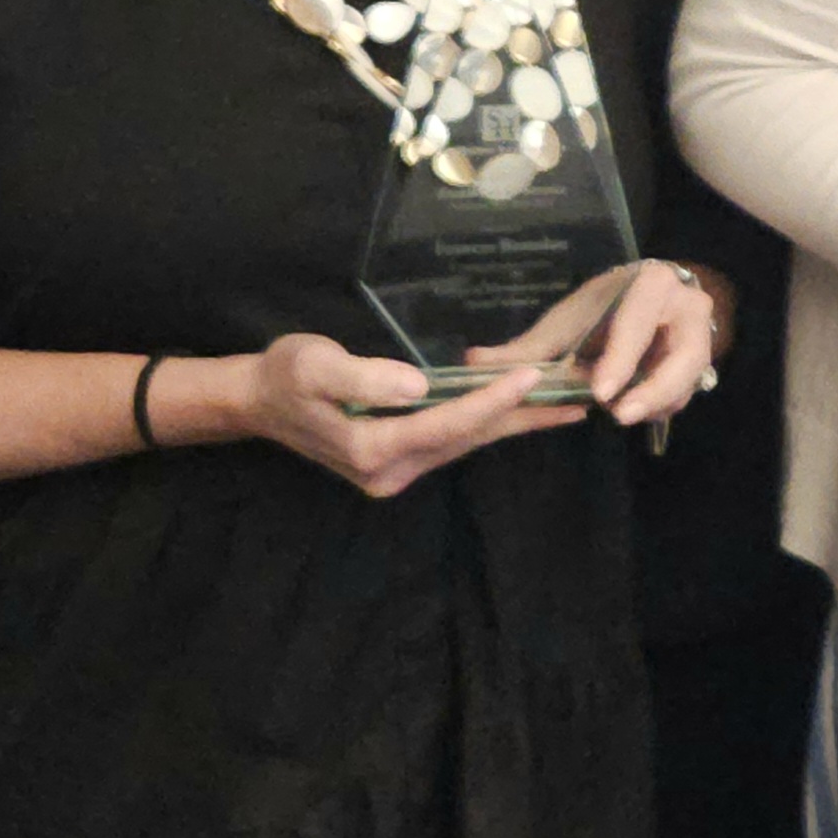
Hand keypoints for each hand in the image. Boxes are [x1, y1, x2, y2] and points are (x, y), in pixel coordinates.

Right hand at [232, 312, 587, 499]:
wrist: (257, 400)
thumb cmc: (284, 376)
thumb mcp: (314, 365)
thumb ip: (364, 376)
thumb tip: (418, 386)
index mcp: (371, 449)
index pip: (447, 424)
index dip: (492, 399)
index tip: (533, 375)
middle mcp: (389, 471)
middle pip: (469, 439)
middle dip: (524, 416)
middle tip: (580, 397)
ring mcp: (396, 472)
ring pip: (467, 442)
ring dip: (514, 421)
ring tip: (566, 403)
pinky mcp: (399, 462)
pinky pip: (454, 440)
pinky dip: (489, 421)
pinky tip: (522, 408)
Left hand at [487, 258, 717, 430]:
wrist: (646, 297)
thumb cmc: (601, 306)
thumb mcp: (566, 321)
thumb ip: (528, 348)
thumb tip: (473, 364)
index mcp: (651, 285)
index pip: (639, 323)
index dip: (621, 359)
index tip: (600, 393)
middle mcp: (687, 306)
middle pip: (681, 356)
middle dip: (653, 390)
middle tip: (620, 415)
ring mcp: (703, 334)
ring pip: (688, 379)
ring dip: (656, 403)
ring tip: (623, 415)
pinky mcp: (703, 361)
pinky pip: (685, 392)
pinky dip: (660, 406)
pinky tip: (634, 409)